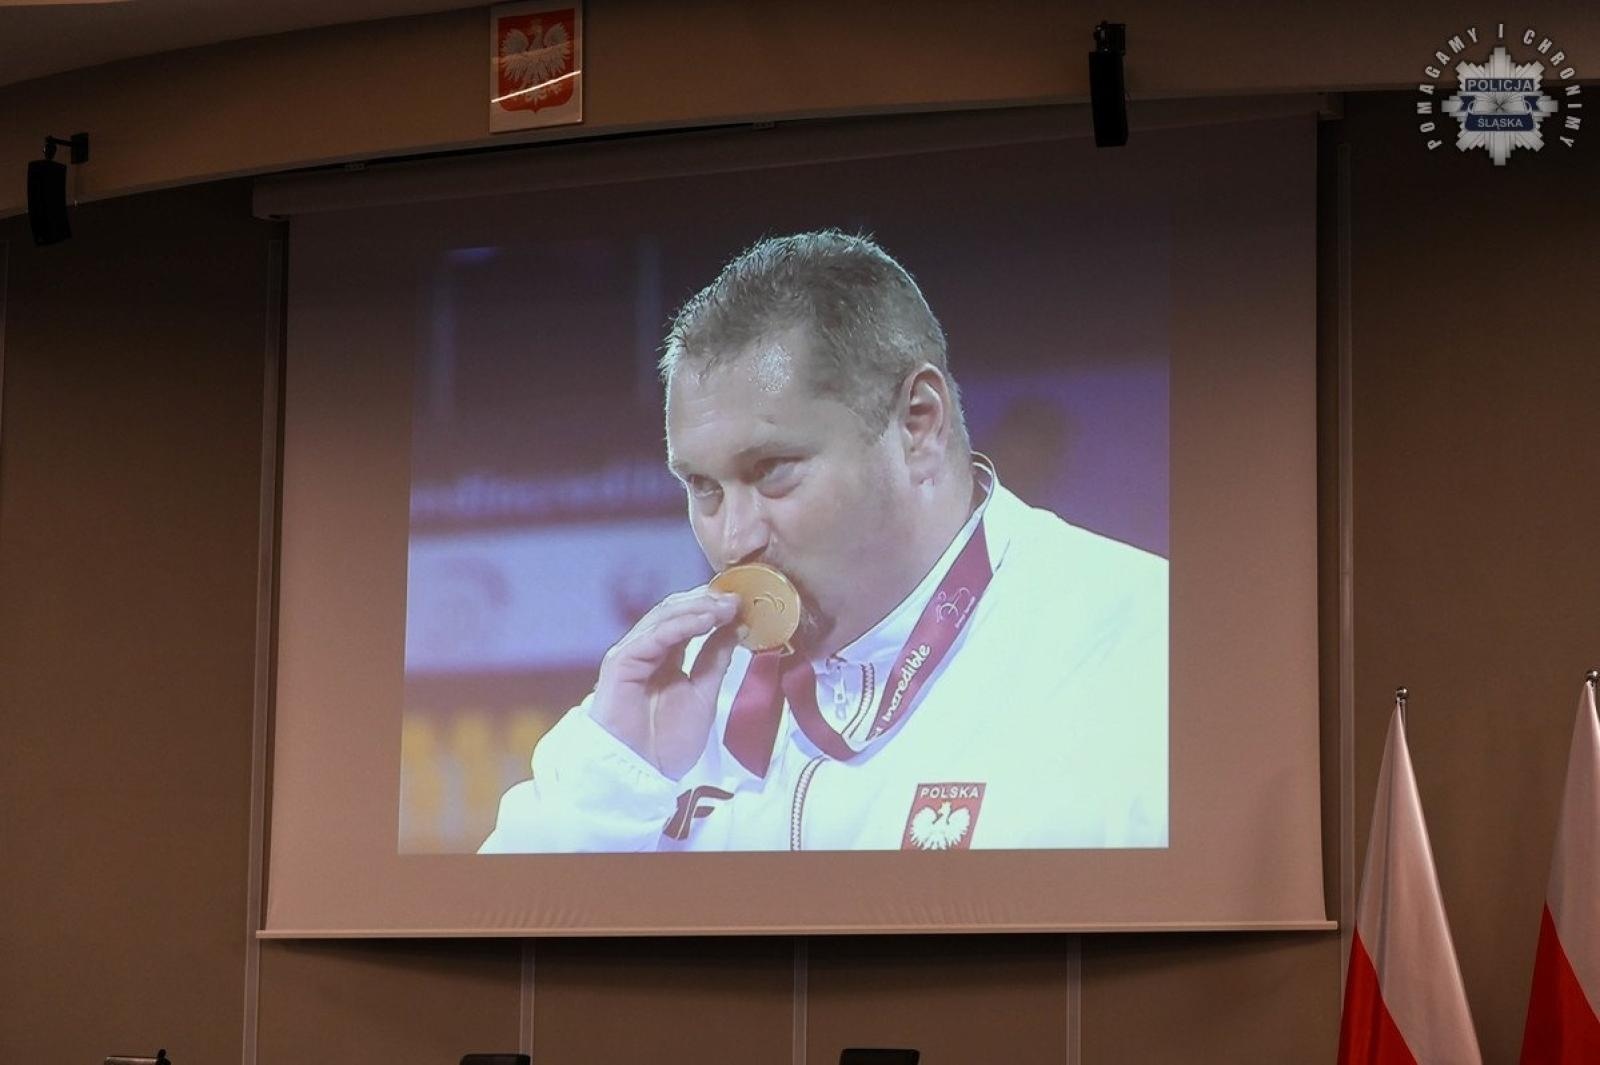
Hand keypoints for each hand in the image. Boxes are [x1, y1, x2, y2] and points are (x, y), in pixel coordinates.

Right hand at [590, 586, 741, 777]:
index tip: (744, 602)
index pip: (688, 620)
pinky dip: (680, 625)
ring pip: (663, 617)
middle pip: (675, 612)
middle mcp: (647, 650)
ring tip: (727, 606)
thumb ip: (716, 659)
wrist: (640, 773)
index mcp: (665, 656)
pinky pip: (652, 636)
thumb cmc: (667, 741)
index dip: (714, 607)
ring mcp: (632, 653)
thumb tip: (737, 626)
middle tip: (738, 598)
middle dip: (707, 602)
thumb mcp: (704, 693)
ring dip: (698, 608)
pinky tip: (705, 621)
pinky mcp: (621, 662)